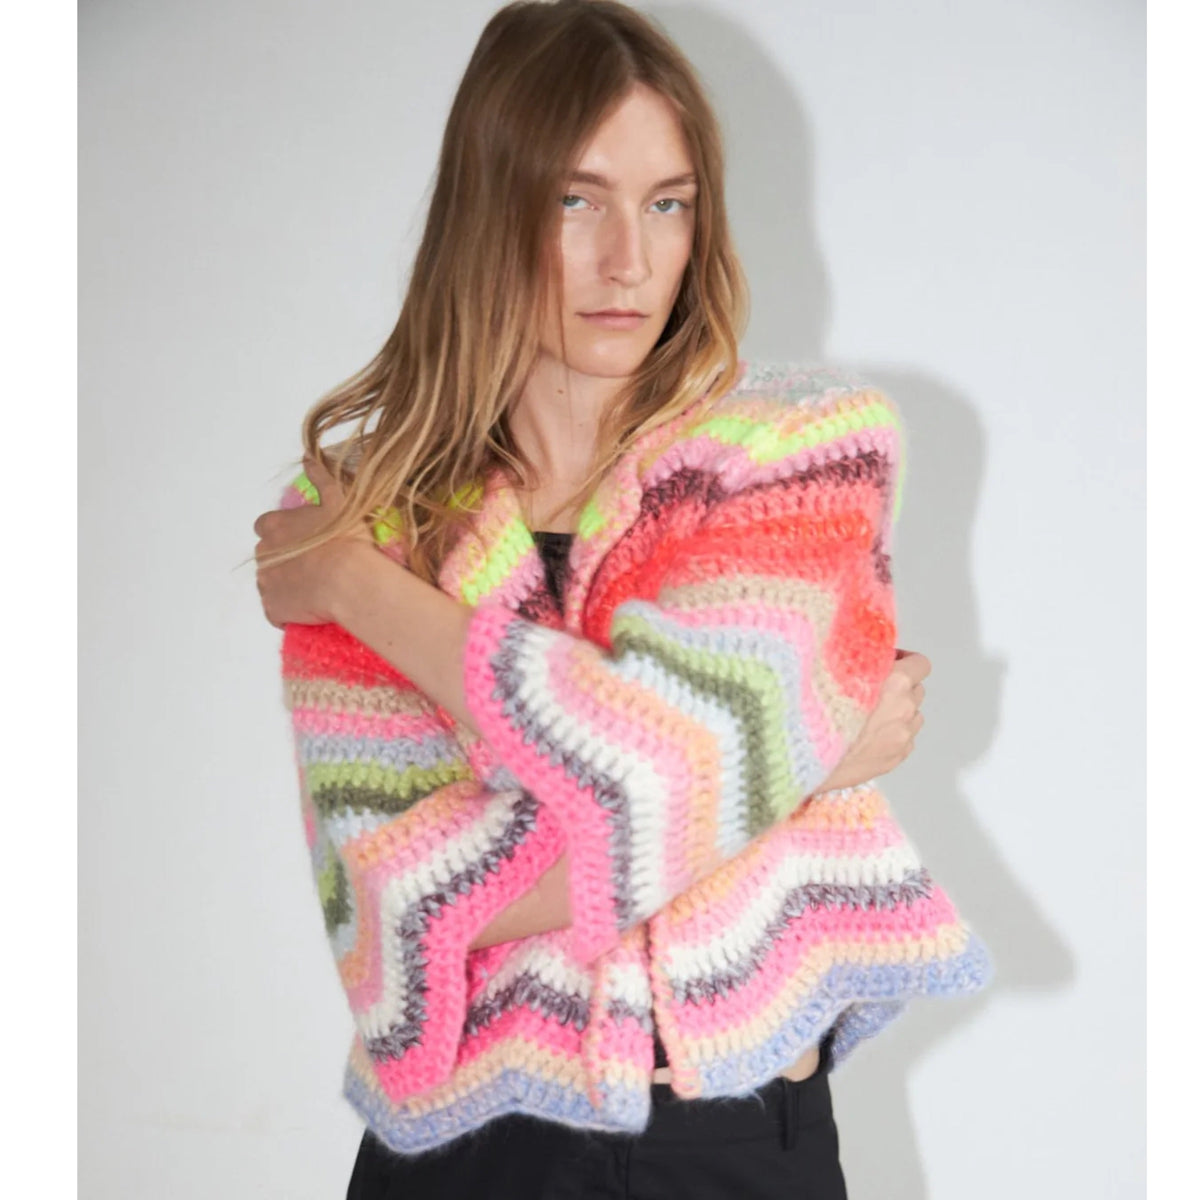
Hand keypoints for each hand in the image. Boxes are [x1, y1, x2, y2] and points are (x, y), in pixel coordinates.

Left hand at [253, 452, 372, 628]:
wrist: (350, 580)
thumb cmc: (345, 538)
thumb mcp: (337, 498)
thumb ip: (320, 476)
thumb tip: (308, 455)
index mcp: (273, 526)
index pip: (266, 527)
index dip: (285, 534)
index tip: (305, 540)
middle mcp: (263, 553)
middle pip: (268, 556)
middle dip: (285, 560)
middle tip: (315, 566)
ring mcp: (265, 583)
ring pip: (272, 583)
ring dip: (288, 585)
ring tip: (317, 589)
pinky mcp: (272, 609)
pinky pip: (277, 610)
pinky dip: (290, 610)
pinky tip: (312, 607)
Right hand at [814, 648, 929, 791]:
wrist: (807, 757)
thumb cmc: (815, 716)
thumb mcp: (834, 671)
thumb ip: (859, 660)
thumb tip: (866, 651)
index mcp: (894, 683)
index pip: (920, 664)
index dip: (905, 661)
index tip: (890, 663)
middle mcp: (904, 709)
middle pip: (917, 690)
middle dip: (901, 687)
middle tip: (874, 688)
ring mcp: (902, 735)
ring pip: (914, 716)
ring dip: (899, 712)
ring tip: (870, 714)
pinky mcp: (896, 757)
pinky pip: (905, 739)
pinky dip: (893, 734)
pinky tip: (868, 734)